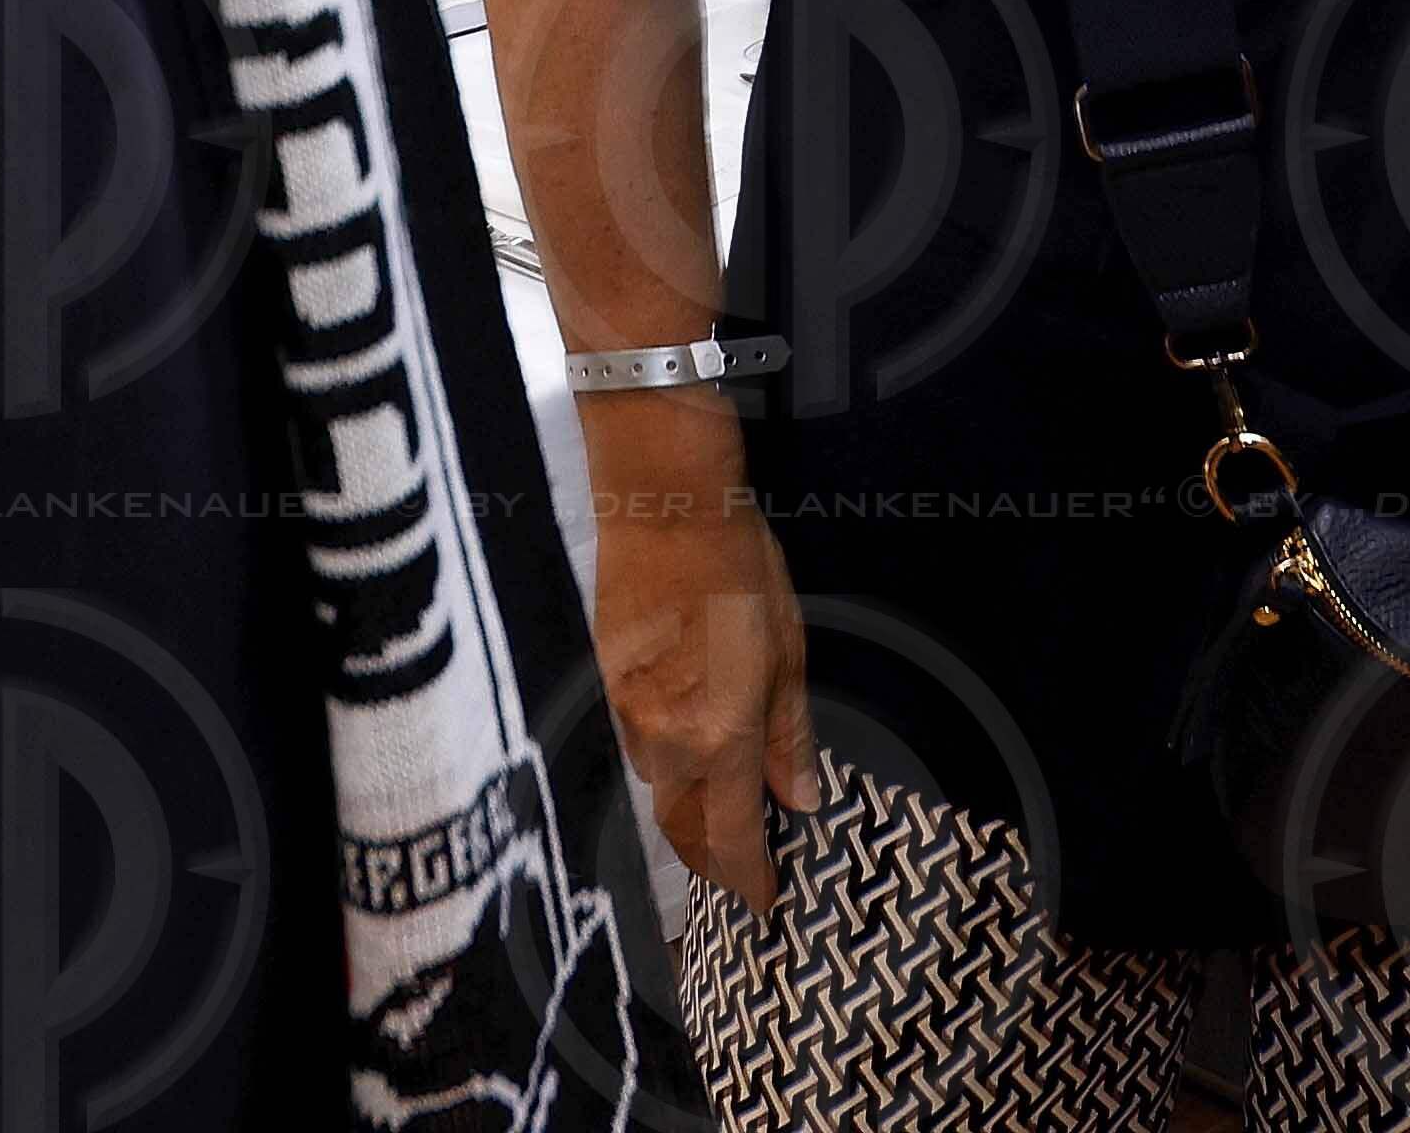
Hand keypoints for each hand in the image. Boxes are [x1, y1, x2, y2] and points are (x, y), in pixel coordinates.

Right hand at [592, 489, 816, 908]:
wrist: (662, 507)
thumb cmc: (742, 571)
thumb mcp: (788, 651)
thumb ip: (789, 735)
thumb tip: (800, 801)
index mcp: (721, 737)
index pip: (731, 839)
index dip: (748, 880)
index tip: (766, 903)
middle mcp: (667, 741)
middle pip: (683, 828)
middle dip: (712, 860)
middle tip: (741, 870)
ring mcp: (629, 714)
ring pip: (658, 789)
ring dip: (688, 815)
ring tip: (720, 818)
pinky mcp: (608, 685)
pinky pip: (638, 748)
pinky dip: (666, 767)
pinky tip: (689, 755)